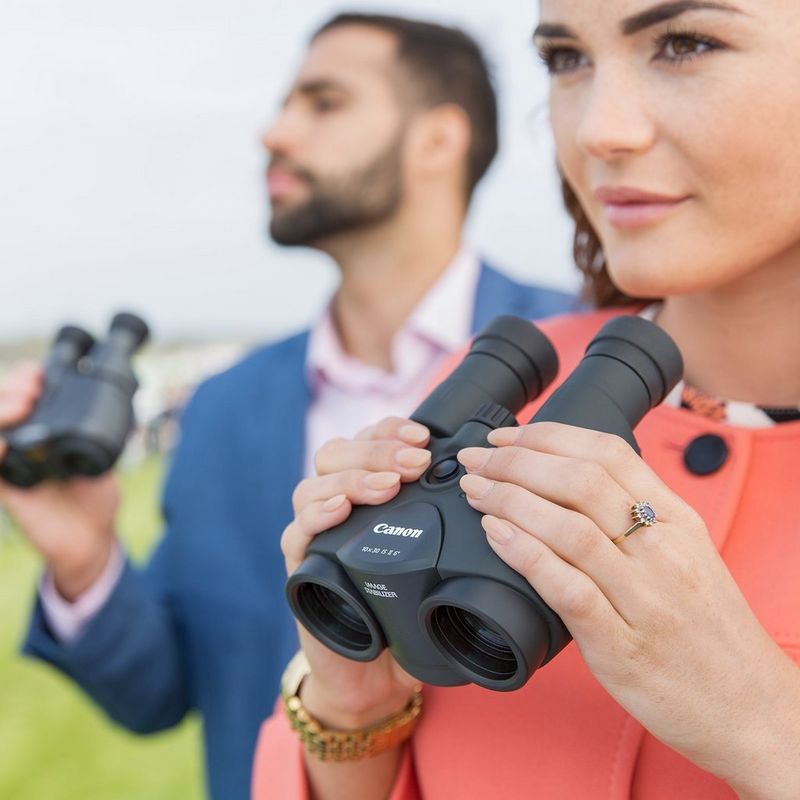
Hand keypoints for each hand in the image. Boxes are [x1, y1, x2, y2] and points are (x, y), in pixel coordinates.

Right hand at [0, 362, 119, 599]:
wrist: (92, 540)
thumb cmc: (95, 499)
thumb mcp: (105, 459)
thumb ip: (103, 436)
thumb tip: (117, 412)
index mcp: (46, 432)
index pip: (22, 394)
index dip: (24, 378)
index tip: (40, 373)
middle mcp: (25, 444)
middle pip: (2, 405)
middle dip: (11, 386)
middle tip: (33, 387)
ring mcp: (14, 463)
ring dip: (2, 409)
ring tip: (25, 404)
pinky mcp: (7, 487)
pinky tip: (6, 443)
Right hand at [281, 416, 431, 729]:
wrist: (371, 674)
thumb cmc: (406, 611)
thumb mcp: (435, 561)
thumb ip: (454, 528)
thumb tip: (495, 497)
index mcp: (368, 494)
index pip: (369, 441)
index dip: (392, 430)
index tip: (425, 436)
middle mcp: (336, 506)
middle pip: (338, 453)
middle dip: (378, 450)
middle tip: (415, 462)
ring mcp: (316, 535)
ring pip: (314, 483)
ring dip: (354, 478)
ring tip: (389, 486)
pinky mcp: (300, 569)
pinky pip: (295, 532)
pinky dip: (316, 516)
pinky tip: (340, 511)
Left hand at [457, 422, 799, 798]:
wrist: (752, 709)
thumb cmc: (710, 630)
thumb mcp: (689, 554)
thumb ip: (639, 515)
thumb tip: (571, 481)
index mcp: (679, 521)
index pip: (608, 454)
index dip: (547, 437)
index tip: (506, 438)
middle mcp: (663, 550)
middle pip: (581, 481)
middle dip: (517, 462)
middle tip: (476, 462)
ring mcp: (645, 599)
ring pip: (570, 528)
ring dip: (511, 500)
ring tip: (475, 491)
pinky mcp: (622, 645)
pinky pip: (567, 588)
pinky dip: (526, 554)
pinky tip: (495, 534)